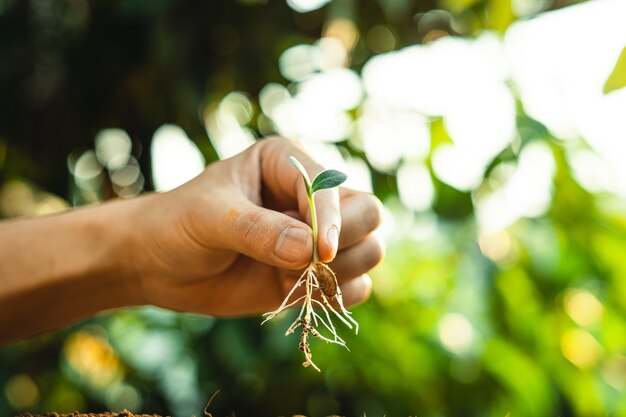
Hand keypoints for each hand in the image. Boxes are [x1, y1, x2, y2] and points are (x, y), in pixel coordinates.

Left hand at [131, 137, 383, 315]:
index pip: (332, 187)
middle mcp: (310, 197)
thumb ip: (257, 230)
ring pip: (369, 251)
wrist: (160, 264)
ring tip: (287, 279)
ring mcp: (316, 237)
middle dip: (347, 243)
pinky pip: (355, 286)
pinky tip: (294, 294)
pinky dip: (336, 297)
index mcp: (288, 163)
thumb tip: (310, 250)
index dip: (333, 219)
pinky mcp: (314, 273)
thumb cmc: (178, 224)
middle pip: (368, 214)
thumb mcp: (209, 218)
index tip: (320, 253)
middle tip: (307, 265)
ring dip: (339, 273)